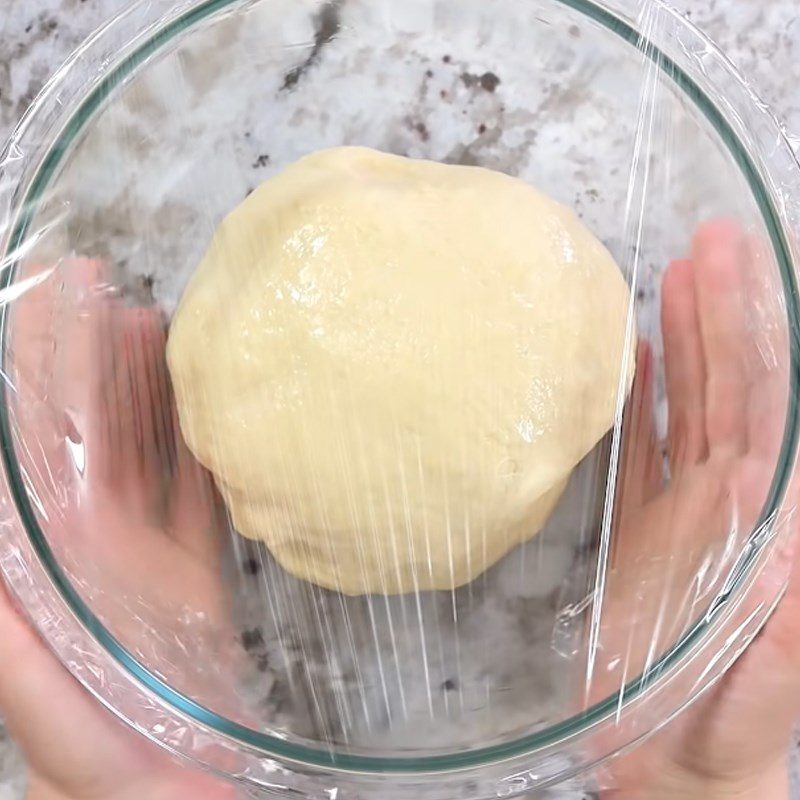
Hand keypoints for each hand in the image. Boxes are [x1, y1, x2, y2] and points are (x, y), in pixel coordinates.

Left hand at [0, 260, 234, 799]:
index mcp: (53, 550)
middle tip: (103, 285)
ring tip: (154, 321)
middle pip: (92, 427)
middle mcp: (95, 534)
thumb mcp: (47, 700)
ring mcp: (148, 546)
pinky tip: (206, 405)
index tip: (54, 297)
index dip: (42, 365)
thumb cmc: (105, 761)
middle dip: (91, 354)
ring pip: (144, 446)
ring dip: (146, 386)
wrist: (180, 791)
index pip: (42, 438)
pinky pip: (197, 489)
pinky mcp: (198, 566)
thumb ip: (11, 639)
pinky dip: (201, 444)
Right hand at [598, 221, 798, 798]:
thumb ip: (792, 597)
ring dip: (683, 342)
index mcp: (765, 515)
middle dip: (722, 312)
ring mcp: (685, 514)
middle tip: (707, 243)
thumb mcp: (773, 665)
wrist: (678, 771)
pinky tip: (632, 364)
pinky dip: (639, 404)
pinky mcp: (642, 536)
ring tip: (672, 278)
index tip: (744, 263)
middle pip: (728, 386)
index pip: (765, 398)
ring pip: (688, 408)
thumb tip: (793, 505)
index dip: (755, 328)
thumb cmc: (725, 726)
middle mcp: (731, 500)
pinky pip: (642, 454)